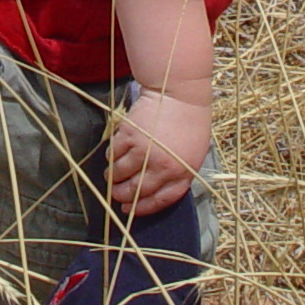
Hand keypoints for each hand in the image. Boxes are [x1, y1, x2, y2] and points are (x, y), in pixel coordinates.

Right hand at [107, 89, 208, 217]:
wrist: (180, 93)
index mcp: (183, 172)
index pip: (161, 200)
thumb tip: (155, 190)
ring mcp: (145, 150)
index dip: (143, 208)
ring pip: (120, 173)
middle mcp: (163, 165)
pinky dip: (110, 158)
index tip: (131, 210)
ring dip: (112, 178)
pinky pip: (114, 154)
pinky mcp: (130, 135)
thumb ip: (178, 173)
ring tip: (111, 176)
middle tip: (115, 195)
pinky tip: (113, 157)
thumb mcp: (194, 153)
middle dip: (122, 196)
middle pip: (136, 190)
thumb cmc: (189, 122)